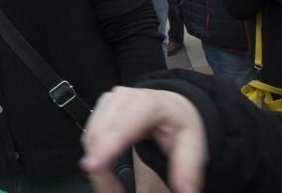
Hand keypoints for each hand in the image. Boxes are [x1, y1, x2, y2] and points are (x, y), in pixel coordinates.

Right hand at [81, 86, 206, 192]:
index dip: (107, 145)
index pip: (124, 124)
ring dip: (96, 165)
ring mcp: (108, 102)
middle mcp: (123, 98)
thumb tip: (186, 192)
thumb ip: (187, 168)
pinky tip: (104, 170)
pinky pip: (89, 136)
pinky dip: (94, 157)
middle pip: (102, 134)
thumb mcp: (192, 143)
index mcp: (148, 103)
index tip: (94, 166)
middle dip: (101, 167)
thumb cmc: (179, 122)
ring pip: (91, 136)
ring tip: (110, 188)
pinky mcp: (99, 109)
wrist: (172, 104)